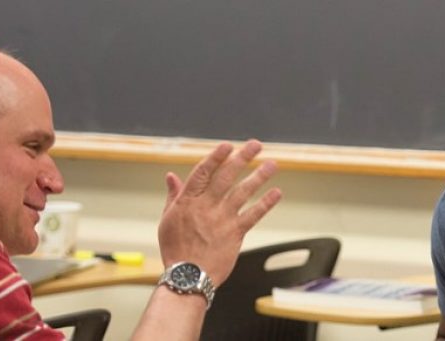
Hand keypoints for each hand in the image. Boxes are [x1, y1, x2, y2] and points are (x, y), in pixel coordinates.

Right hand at [157, 140, 282, 285]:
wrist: (189, 276)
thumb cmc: (176, 249)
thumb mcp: (167, 220)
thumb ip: (173, 196)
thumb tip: (171, 175)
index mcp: (188, 201)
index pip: (203, 172)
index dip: (216, 157)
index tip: (228, 145)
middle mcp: (206, 206)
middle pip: (226, 176)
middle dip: (242, 158)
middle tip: (256, 144)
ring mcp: (222, 219)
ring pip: (243, 192)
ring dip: (259, 176)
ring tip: (272, 164)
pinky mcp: (236, 233)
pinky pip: (254, 214)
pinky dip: (266, 203)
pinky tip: (276, 192)